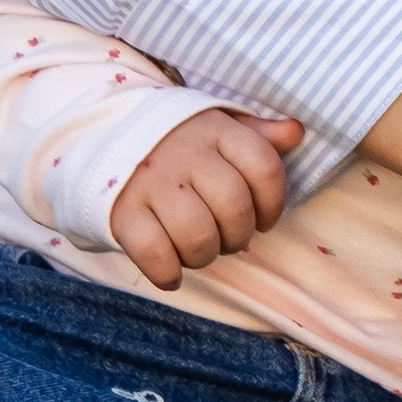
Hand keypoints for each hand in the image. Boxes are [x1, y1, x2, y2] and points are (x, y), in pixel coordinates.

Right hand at [111, 108, 304, 289]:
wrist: (106, 139)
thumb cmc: (180, 142)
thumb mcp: (220, 127)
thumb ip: (259, 134)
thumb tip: (295, 133)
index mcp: (216, 129)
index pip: (264, 167)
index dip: (273, 203)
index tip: (265, 219)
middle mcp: (185, 152)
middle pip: (233, 206)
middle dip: (239, 235)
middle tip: (230, 240)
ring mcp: (151, 181)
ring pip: (197, 235)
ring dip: (205, 256)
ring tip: (200, 252)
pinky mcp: (122, 210)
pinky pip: (154, 253)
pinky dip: (167, 273)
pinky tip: (172, 273)